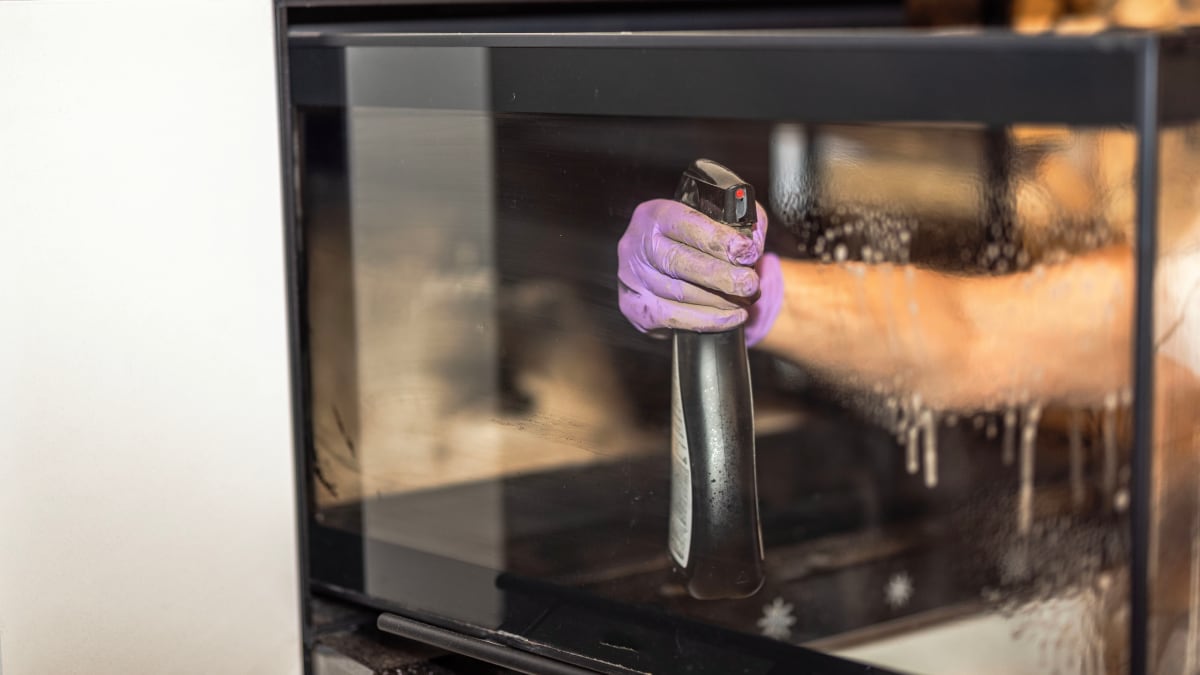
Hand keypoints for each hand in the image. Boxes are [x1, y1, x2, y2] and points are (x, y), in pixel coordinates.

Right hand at [617, 198, 782, 345]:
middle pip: (678, 261)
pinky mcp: (634, 306)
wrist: (661, 260)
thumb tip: (752, 248)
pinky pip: (674, 318)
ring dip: (719, 301)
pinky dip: (708, 320)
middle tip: (750, 284)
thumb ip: (740, 224)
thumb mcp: (717, 217)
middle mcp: (636, 244)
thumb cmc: (695, 237)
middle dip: (720, 276)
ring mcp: (632, 277)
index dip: (717, 239)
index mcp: (655, 214)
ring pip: (679, 293)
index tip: (746, 252)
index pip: (686, 224)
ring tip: (746, 300)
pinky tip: (732, 317)